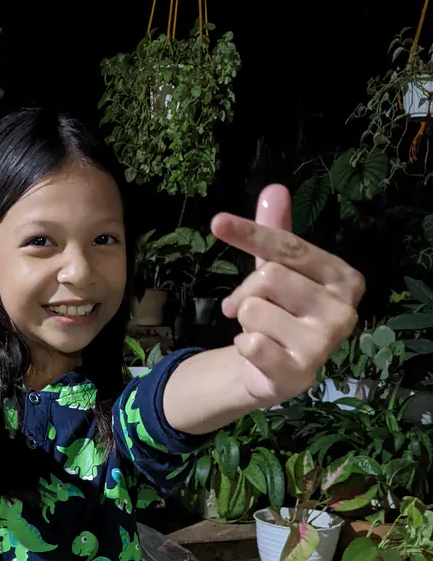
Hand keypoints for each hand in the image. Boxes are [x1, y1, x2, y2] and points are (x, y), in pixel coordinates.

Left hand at [211, 184, 363, 406]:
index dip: (251, 233)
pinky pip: (250, 343)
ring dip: (246, 322)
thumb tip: (274, 189)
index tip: (217, 222)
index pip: (288, 247)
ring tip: (263, 333)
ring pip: (255, 310)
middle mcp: (343, 309)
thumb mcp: (279, 270)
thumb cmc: (282, 313)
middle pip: (269, 277)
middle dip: (247, 292)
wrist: (278, 371)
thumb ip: (277, 232)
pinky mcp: (300, 371)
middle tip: (249, 310)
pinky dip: (244, 346)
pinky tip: (261, 354)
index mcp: (343, 277)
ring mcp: (325, 343)